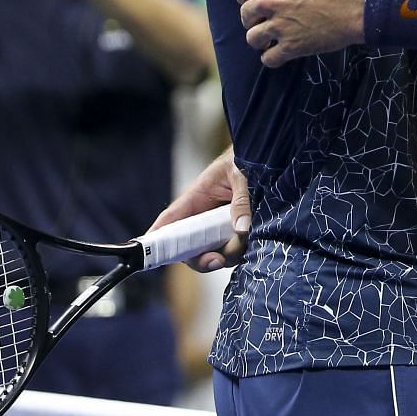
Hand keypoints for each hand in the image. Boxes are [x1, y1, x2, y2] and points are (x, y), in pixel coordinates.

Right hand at [151, 150, 250, 271]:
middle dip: (200, 258)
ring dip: (227, 255)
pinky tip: (251, 240)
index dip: (157, 236)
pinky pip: (233, 250)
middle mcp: (205, 215)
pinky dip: (241, 251)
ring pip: (213, 252)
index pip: (170, 219)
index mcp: (197, 196)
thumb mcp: (243, 175)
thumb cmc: (247, 158)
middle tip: (216, 260)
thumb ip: (242, 201)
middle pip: (190, 247)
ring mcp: (220, 226)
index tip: (149, 251)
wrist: (267, 155)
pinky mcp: (238, 232)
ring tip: (244, 242)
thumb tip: (241, 230)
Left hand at [236, 0, 369, 67]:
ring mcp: (279, 25)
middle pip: (246, 14)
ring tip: (270, 36)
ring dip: (260, 37)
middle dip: (253, 16)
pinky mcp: (292, 46)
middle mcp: (269, 0)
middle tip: (266, 17)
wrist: (362, 1)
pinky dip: (271, 57)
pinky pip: (269, 59)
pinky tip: (279, 52)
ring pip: (253, 38)